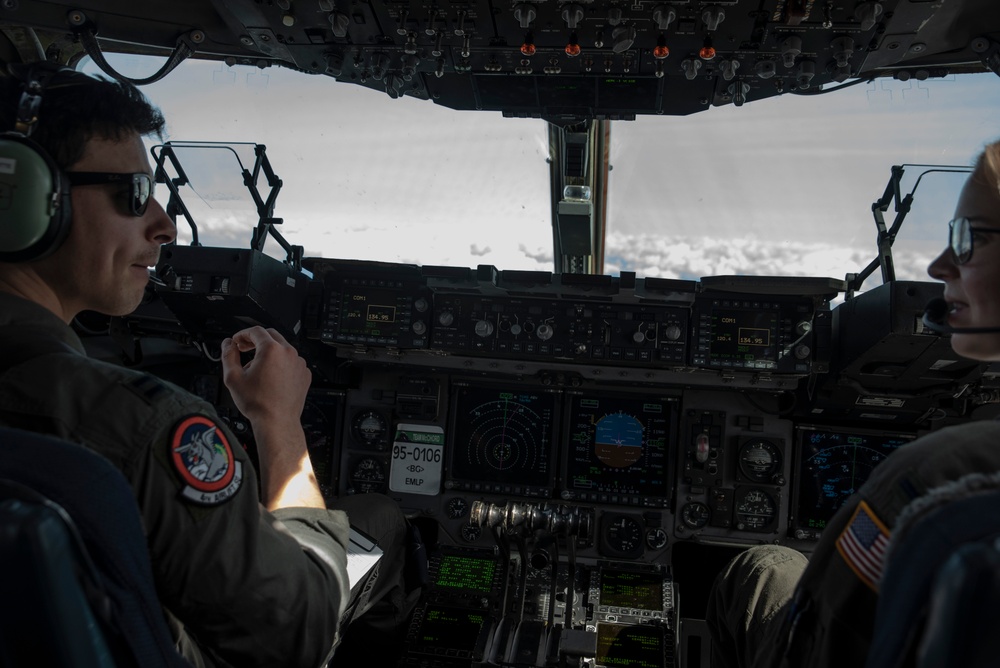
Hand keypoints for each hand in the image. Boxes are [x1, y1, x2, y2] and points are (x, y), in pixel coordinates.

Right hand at [221, 327, 322, 509]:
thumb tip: (227, 344)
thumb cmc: (258, 403)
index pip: (256, 331)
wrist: (277, 422)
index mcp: (271, 350)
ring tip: (256, 367)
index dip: (243, 334)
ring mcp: (299, 363)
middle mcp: (288, 353)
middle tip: (244, 348)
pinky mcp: (304, 374)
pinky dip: (281, 363)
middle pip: (271, 336)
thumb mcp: (233, 378)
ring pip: (282, 349)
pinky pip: (291, 362)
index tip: (237, 341)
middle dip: (255, 340)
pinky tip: (271, 376)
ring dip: (269, 352)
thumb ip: (228, 355)